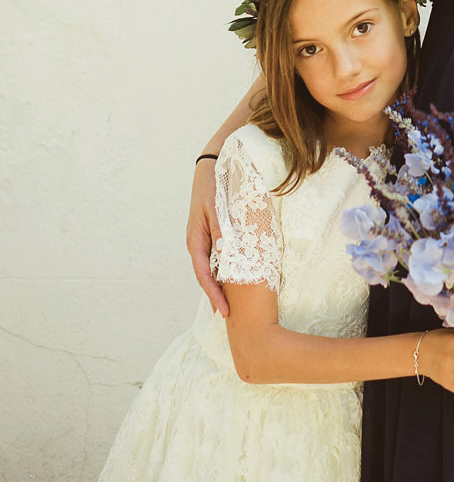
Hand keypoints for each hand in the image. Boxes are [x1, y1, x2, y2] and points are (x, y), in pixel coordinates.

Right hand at [187, 159, 228, 315]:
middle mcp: (197, 243)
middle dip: (216, 296)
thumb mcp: (217, 208)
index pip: (204, 275)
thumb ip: (221, 230)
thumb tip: (225, 253)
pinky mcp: (208, 234)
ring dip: (218, 285)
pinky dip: (221, 270)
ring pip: (210, 269)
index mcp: (196, 240)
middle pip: (205, 276)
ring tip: (229, 303)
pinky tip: (230, 278)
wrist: (210, 166)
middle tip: (228, 315)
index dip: (214, 295)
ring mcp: (202, 240)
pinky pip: (215, 258)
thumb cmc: (213, 186)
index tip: (223, 311)